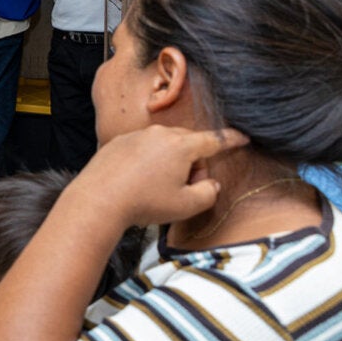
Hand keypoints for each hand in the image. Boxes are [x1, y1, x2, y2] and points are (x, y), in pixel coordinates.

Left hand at [74, 125, 248, 227]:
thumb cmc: (145, 203)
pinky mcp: (119, 142)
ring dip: (170, 163)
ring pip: (164, 145)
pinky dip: (147, 162)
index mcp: (181, 145)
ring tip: (157, 189)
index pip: (214, 140)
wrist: (98, 199)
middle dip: (193, 163)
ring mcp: (137, 135)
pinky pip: (143, 148)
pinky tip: (137, 183)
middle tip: (185, 189)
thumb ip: (208, 194)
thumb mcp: (186, 206)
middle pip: (188, 143)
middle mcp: (160, 133)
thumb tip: (210, 184)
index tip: (243, 138)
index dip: (231, 140)